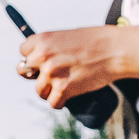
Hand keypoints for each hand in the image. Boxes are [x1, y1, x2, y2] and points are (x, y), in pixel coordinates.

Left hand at [17, 27, 138, 107]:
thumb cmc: (96, 41)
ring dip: (50, 91)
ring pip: (39, 90)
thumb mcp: (67, 35)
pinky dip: (61, 102)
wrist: (115, 50)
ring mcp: (51, 73)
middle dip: (36, 75)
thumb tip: (40, 61)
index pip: (23, 52)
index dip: (33, 58)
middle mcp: (42, 56)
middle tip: (51, 76)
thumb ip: (51, 47)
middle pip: (24, 72)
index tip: (42, 61)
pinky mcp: (63, 89)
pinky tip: (69, 96)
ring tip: (64, 86)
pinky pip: (53, 103)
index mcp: (42, 39)